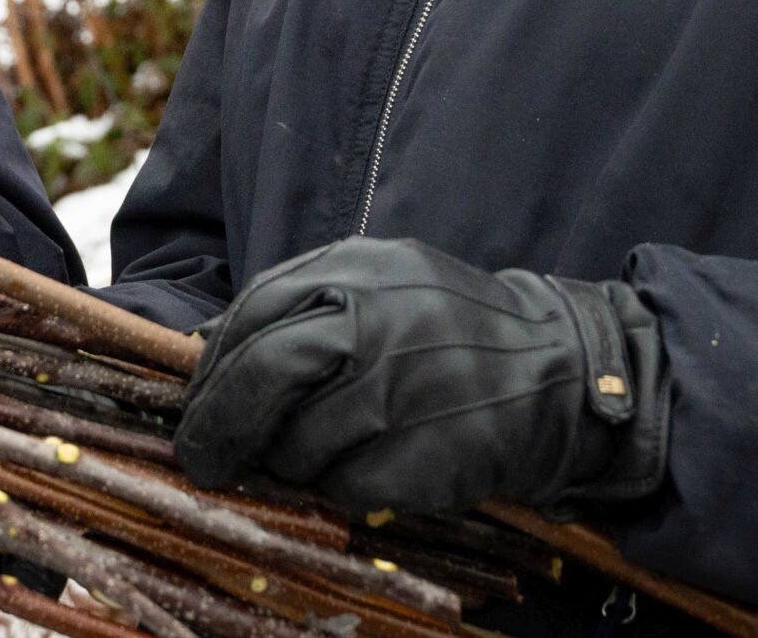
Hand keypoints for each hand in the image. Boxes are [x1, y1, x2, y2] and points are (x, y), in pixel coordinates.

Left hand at [174, 237, 670, 514]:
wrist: (563, 369)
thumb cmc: (449, 332)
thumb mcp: (379, 284)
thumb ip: (301, 306)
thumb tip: (205, 353)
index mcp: (355, 269)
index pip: (253, 317)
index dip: (211, 374)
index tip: (194, 412)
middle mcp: (376, 320)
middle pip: (263, 375)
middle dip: (220, 426)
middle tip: (202, 461)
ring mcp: (405, 387)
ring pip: (299, 443)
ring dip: (291, 464)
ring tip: (318, 458)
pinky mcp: (430, 452)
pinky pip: (348, 487)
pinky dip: (343, 489)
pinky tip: (368, 472)